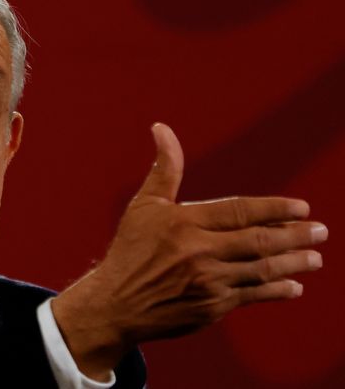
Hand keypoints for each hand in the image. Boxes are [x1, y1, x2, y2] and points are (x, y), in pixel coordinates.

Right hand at [51, 123, 327, 379]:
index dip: (275, 208)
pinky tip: (294, 286)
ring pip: (261, 269)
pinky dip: (276, 290)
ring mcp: (208, 282)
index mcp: (185, 222)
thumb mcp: (144, 205)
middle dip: (296, 236)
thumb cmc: (130, 249)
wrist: (115, 303)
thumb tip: (162, 128)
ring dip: (294, 263)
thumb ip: (165, 168)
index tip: (302, 207)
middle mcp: (200, 252)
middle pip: (259, 241)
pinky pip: (252, 296)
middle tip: (321, 231)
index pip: (240, 210)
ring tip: (315, 258)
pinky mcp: (212, 307)